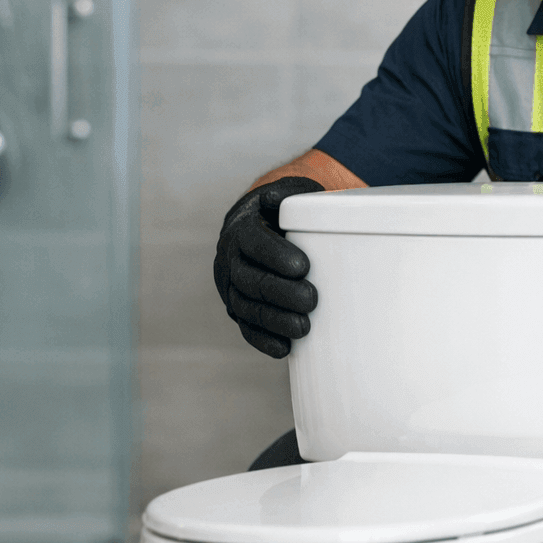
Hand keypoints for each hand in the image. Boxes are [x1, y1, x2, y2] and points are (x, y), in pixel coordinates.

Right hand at [213, 176, 324, 357]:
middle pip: (250, 280)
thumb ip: (287, 194)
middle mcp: (230, 260)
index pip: (252, 243)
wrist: (262, 229)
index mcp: (242, 230)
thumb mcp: (289, 195)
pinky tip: (284, 349)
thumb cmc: (284, 212)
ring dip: (274, 321)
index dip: (275, 255)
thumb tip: (276, 197)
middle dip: (281, 293)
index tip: (303, 266)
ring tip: (303, 327)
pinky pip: (247, 327)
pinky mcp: (239, 309)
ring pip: (247, 307)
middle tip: (312, 299)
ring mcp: (232, 288)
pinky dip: (264, 340)